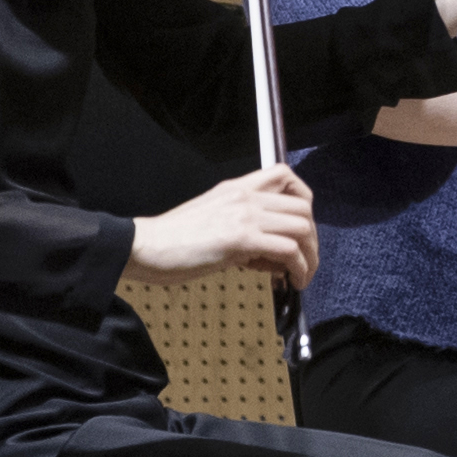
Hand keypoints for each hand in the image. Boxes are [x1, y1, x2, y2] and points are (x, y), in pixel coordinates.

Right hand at [130, 165, 317, 290]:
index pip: (284, 175)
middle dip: (312, 237)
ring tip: (300, 276)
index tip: (302, 225)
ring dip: (309, 256)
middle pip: (303, 206)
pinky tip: (290, 281)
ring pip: (302, 227)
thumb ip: (243, 226)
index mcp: (236, 188)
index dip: (303, 199)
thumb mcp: (213, 219)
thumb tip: (272, 251)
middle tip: (304, 260)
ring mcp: (245, 215)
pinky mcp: (241, 238)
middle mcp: (245, 196)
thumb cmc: (173, 240)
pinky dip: (298, 268)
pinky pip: (288, 250)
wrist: (145, 246)